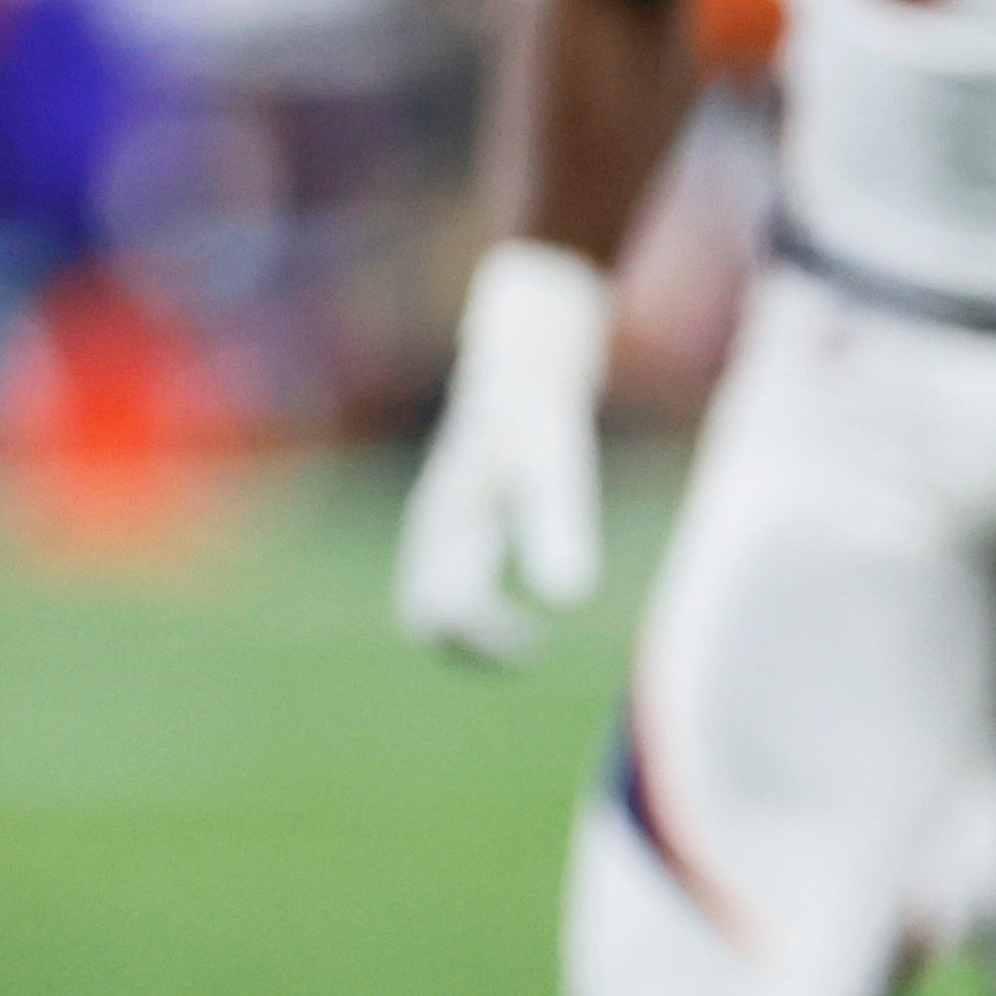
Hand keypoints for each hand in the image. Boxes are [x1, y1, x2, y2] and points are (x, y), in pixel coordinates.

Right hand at [394, 240, 610, 662]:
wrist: (522, 346)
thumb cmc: (538, 401)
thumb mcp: (556, 460)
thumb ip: (559, 521)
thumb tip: (571, 597)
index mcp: (445, 522)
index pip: (439, 611)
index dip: (481, 640)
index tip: (531, 642)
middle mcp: (436, 526)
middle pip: (424, 612)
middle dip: (467, 646)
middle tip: (523, 649)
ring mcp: (445, 519)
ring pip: (432, 598)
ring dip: (470, 630)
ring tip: (519, 643)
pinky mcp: (464, 513)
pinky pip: (449, 578)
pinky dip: (475, 606)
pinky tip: (513, 607)